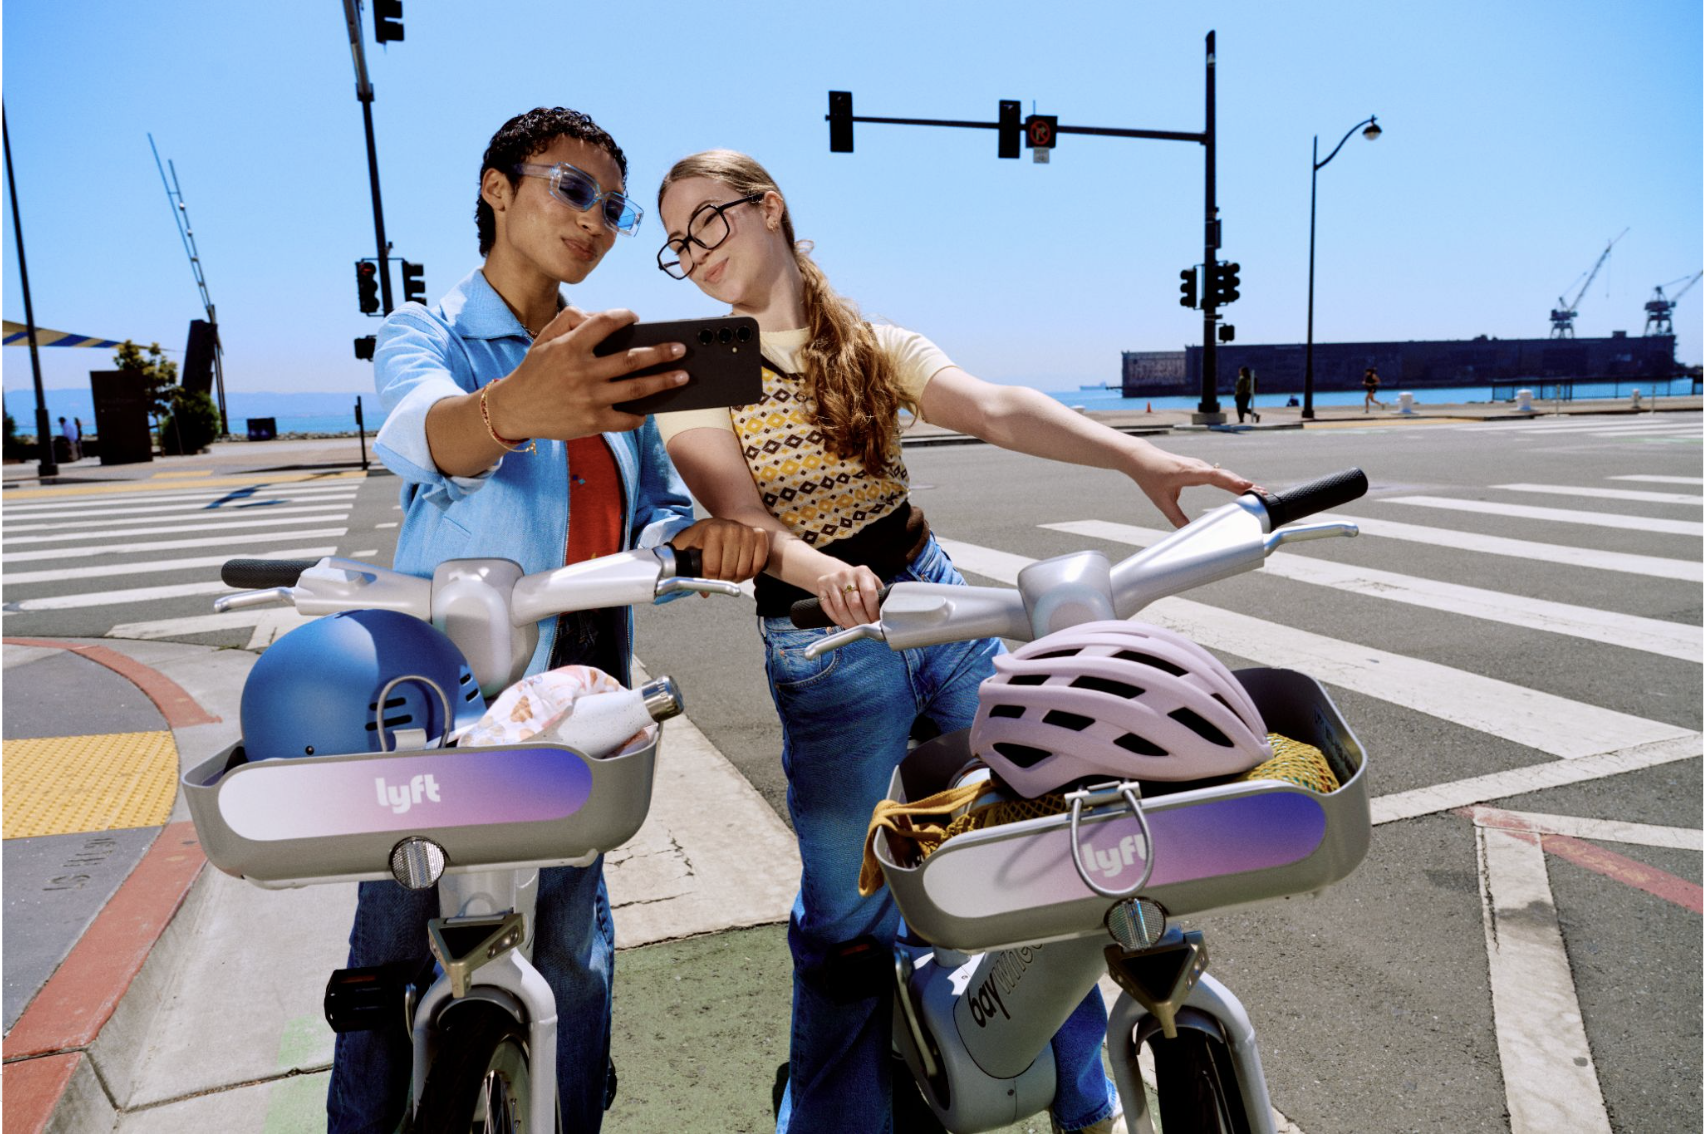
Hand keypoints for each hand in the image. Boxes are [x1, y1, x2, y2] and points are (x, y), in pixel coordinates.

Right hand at [487, 307, 687, 440]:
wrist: (514, 409)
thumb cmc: (534, 371)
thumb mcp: (544, 339)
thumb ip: (571, 320)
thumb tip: (603, 315)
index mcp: (570, 348)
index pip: (604, 323)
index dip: (623, 316)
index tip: (635, 317)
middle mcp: (582, 372)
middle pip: (631, 359)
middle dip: (661, 353)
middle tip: (681, 349)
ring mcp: (589, 399)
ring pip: (636, 389)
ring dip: (663, 382)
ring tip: (682, 376)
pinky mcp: (592, 422)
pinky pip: (625, 419)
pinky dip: (639, 416)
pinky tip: (649, 410)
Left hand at [670, 518, 770, 582]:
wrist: (715, 526)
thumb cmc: (701, 541)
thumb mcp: (689, 552)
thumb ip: (690, 571)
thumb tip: (705, 592)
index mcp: (712, 531)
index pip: (711, 569)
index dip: (709, 580)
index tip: (707, 580)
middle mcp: (731, 528)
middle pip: (728, 571)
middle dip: (723, 580)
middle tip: (719, 578)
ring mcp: (747, 531)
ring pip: (744, 571)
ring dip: (737, 578)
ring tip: (729, 572)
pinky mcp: (759, 535)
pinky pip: (758, 564)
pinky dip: (751, 572)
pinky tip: (742, 567)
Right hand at [814, 563, 882, 627]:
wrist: (839, 573)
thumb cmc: (860, 582)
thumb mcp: (872, 583)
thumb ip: (879, 595)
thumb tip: (886, 615)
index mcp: (863, 572)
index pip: (869, 594)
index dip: (873, 611)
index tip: (876, 621)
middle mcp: (846, 574)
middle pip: (854, 604)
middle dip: (862, 620)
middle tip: (866, 628)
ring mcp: (832, 580)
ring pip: (841, 609)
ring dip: (850, 623)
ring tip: (856, 628)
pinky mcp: (821, 586)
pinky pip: (828, 608)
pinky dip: (837, 619)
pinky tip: (844, 623)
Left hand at [1127, 449, 1258, 527]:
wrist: (1142, 458)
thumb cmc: (1150, 477)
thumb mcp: (1161, 500)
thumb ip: (1175, 517)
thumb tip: (1186, 532)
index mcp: (1189, 472)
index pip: (1215, 476)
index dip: (1232, 481)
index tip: (1248, 487)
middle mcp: (1197, 467)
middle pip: (1225, 475)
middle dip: (1244, 485)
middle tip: (1263, 494)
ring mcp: (1199, 466)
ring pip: (1224, 474)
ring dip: (1241, 483)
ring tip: (1259, 492)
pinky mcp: (1199, 468)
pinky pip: (1219, 474)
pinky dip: (1232, 481)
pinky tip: (1243, 488)